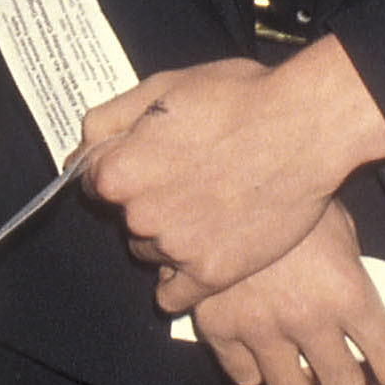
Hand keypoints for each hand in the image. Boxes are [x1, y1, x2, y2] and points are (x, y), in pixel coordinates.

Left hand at [79, 36, 384, 303]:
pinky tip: (197, 260)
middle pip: (126, 218)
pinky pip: (174, 296)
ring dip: (169, 237)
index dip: (123, 168)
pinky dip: (179, 283)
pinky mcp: (211, 274)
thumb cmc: (237, 99)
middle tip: (190, 180)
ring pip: (151, 251)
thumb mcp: (161, 88)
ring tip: (210, 208)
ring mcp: (175, 249)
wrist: (303, 128)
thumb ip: (109, 121)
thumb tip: (80, 150)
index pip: (95, 182)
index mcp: (119, 172)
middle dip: (148, 201)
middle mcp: (139, 216)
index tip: (151, 162)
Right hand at [187, 204, 384, 384]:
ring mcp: (260, 327)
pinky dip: (252, 370)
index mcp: (349, 291)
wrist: (219, 173)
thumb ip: (352, 275)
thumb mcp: (338, 226)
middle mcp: (308, 318)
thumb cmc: (289, 193)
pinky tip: (255, 348)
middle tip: (338, 372)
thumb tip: (364, 314)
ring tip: (296, 368)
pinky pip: (244, 379)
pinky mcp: (218, 327)